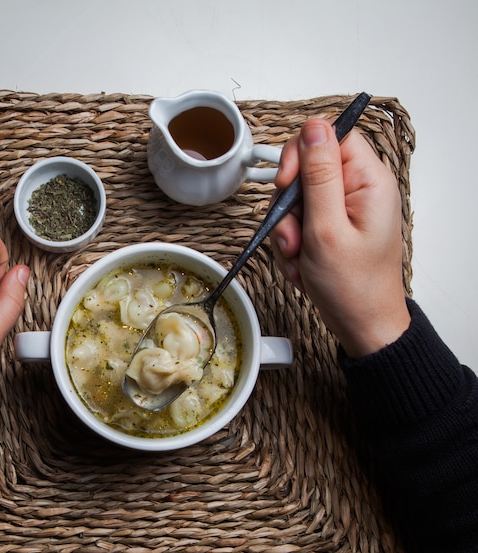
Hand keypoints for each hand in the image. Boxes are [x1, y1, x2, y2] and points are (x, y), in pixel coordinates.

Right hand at [270, 119, 409, 357]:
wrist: (360, 324)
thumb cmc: (352, 286)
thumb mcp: (327, 228)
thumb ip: (318, 176)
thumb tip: (313, 127)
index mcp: (368, 181)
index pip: (330, 137)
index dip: (300, 154)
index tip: (285, 184)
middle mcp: (358, 189)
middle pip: (306, 171)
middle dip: (288, 206)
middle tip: (293, 236)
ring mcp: (343, 210)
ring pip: (296, 200)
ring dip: (287, 230)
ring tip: (300, 257)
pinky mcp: (331, 227)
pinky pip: (298, 222)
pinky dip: (293, 244)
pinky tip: (302, 264)